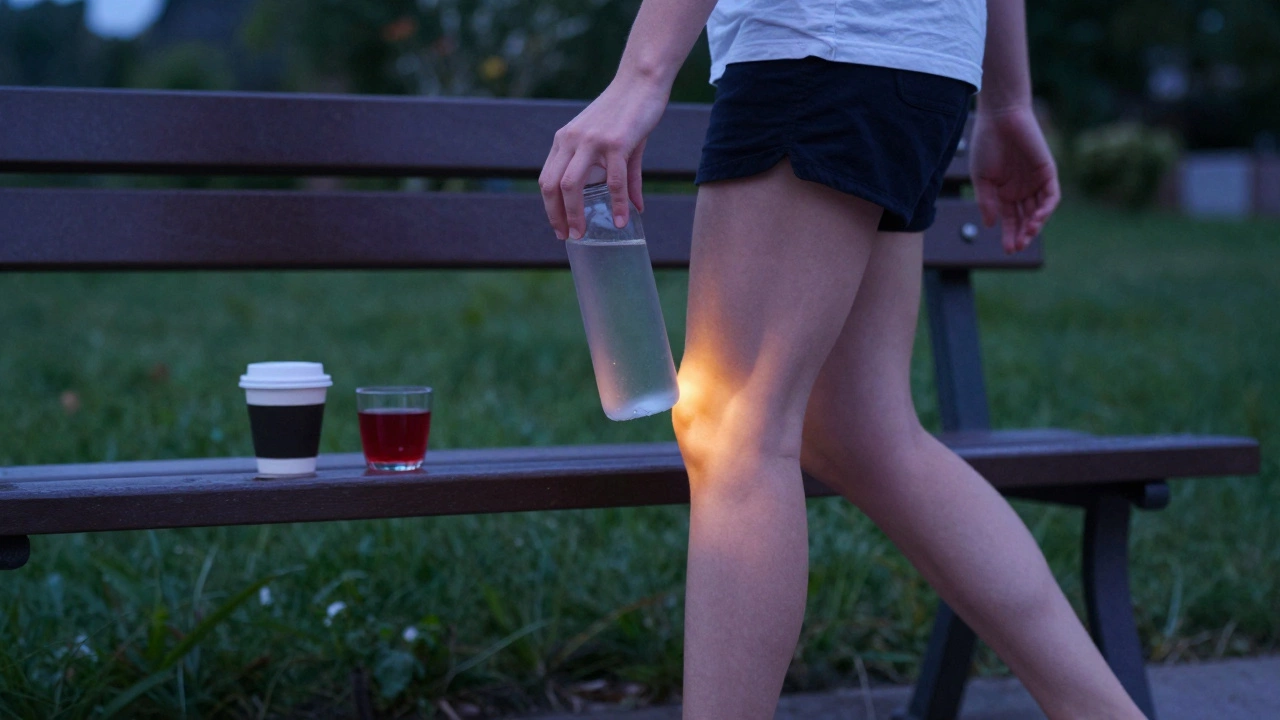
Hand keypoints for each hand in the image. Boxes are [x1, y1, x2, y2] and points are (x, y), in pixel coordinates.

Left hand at [539, 77, 669, 239]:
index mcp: (564, 140)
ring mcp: (591, 141)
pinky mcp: (615, 142)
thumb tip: (635, 210)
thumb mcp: (619, 146)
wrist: (642, 80)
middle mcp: (571, 140)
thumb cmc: (629, 113)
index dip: (550, 207)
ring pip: (573, 186)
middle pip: (552, 186)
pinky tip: (621, 220)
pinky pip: (612, 181)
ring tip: (584, 234)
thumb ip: (624, 178)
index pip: (547, 179)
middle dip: (557, 216)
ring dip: (575, 215)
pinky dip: (616, 204)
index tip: (560, 227)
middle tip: (569, 237)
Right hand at [969, 105, 1060, 252]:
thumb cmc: (986, 145)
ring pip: (1039, 211)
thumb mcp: (981, 178)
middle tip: (1017, 247)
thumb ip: (987, 201)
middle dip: (1022, 234)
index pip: (1010, 220)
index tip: (1007, 250)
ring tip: (1027, 235)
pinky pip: (1051, 196)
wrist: (1001, 117)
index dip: (1009, 235)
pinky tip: (1036, 219)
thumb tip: (991, 225)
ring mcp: (1036, 182)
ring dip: (1034, 225)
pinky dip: (1046, 209)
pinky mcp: (1048, 172)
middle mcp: (1022, 190)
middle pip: (1026, 219)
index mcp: (1005, 193)